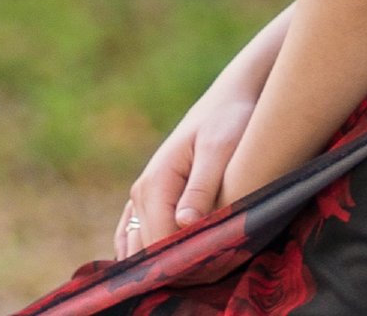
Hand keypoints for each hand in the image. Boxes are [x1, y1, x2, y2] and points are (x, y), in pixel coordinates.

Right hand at [113, 83, 257, 258]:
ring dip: (165, 262)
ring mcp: (141, 197)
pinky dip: (152, 253)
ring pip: (141, 248)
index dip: (185, 260)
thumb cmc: (228, 119)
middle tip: (214, 268)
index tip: (214, 263)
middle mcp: (141, 193)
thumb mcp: (219, 149)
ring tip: (200, 265)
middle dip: (178, 265)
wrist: (228, 98)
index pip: (160, 241)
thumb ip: (201, 187)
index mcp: (156, 182)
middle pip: (150, 249)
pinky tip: (176, 260)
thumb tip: (183, 224)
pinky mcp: (150, 199)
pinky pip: (138, 237)